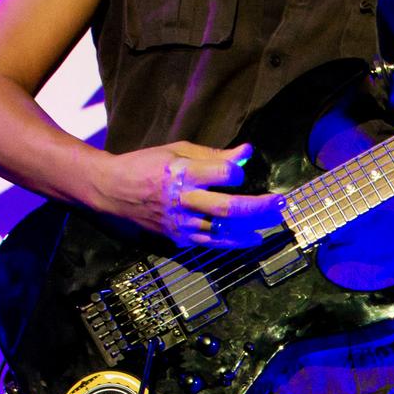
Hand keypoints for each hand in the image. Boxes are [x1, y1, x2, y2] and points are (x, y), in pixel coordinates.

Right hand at [98, 140, 285, 248]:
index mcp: (182, 173)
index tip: (240, 170)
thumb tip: (247, 152)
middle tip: (282, 202)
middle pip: (228, 207)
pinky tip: (254, 238)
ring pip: (224, 229)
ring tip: (275, 220)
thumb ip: (214, 155)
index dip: (237, 171)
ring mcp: (181, 223)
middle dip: (259, 206)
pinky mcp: (178, 238)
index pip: (222, 174)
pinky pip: (212, 242)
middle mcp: (183, 200)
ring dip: (253, 227)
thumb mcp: (177, 150)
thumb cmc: (146, 165)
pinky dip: (235, 241)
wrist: (112, 191)